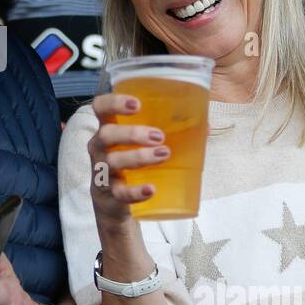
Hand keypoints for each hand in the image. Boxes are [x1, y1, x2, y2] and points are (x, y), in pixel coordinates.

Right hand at [88, 93, 168, 227]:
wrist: (114, 202)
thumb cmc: (131, 164)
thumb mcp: (140, 145)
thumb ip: (165, 131)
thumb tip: (205, 124)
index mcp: (108, 128)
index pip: (100, 107)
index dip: (114, 102)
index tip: (137, 104)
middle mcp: (99, 148)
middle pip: (106, 134)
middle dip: (132, 133)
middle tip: (159, 136)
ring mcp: (101, 172)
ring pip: (113, 161)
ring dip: (139, 157)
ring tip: (164, 154)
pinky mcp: (109, 195)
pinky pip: (119, 193)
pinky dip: (136, 191)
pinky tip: (151, 189)